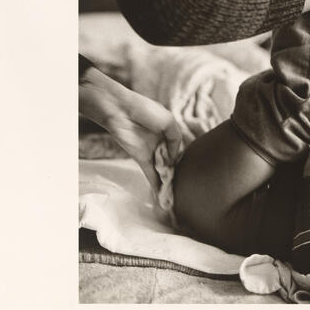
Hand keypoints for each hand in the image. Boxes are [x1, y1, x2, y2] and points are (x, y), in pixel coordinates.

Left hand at [80, 67, 182, 190]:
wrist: (120, 110)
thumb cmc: (146, 110)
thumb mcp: (169, 121)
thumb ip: (176, 139)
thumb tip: (173, 158)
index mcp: (168, 133)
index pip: (178, 150)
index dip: (181, 160)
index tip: (188, 171)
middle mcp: (160, 144)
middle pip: (170, 163)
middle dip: (175, 175)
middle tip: (182, 188)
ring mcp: (151, 153)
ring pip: (161, 171)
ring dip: (167, 184)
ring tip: (173, 199)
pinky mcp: (141, 159)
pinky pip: (150, 175)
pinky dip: (155, 185)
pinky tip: (162, 197)